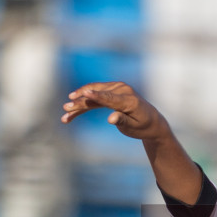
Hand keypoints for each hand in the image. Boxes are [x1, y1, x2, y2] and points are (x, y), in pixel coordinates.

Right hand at [61, 81, 201, 203]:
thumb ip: (123, 121)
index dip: (96, 96)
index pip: (109, 98)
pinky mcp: (111, 92)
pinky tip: (72, 111)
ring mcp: (116, 89)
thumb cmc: (143, 126)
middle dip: (81, 102)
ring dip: (79, 102)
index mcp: (129, 100)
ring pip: (93, 94)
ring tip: (65, 111)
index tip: (83, 94)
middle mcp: (122, 90)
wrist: (151, 120)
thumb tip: (111, 119)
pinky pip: (95, 96)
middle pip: (97, 95)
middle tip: (66, 109)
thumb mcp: (134, 127)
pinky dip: (84, 103)